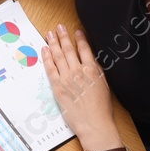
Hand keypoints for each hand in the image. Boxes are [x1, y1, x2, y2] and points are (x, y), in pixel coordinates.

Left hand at [42, 25, 117, 145]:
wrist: (94, 124)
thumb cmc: (101, 108)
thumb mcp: (104, 85)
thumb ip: (96, 71)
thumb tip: (90, 60)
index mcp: (92, 70)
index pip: (85, 49)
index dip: (80, 39)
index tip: (76, 31)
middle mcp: (78, 71)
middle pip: (69, 50)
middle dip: (63, 36)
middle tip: (59, 27)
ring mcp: (66, 78)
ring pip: (58, 56)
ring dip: (53, 43)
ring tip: (50, 33)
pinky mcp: (57, 87)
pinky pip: (50, 68)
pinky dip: (47, 58)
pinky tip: (45, 49)